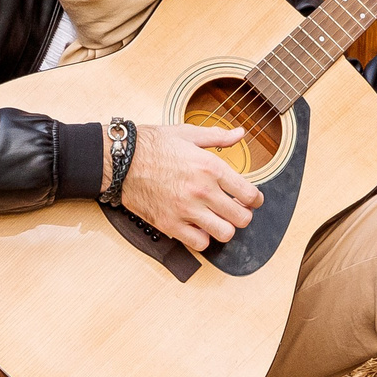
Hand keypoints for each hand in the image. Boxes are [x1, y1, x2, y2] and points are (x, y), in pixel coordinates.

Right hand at [121, 123, 262, 251]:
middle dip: (243, 215)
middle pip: (241, 218)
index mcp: (211, 167)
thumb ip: (217, 137)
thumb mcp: (188, 133)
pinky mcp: (170, 224)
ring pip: (225, 234)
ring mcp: (186, 210)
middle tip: (235, 210)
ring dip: (225, 228)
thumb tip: (240, 133)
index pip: (249, 194)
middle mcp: (202, 191)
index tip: (252, 200)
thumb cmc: (151, 145)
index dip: (256, 200)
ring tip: (218, 220)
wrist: (120, 160)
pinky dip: (203, 238)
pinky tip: (198, 227)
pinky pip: (199, 243)